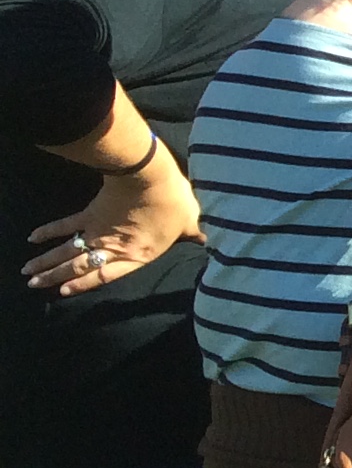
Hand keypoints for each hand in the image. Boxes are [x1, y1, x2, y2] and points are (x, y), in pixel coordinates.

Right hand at [26, 158, 198, 294]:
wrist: (149, 174)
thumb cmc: (173, 200)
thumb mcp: (190, 221)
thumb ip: (195, 234)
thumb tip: (209, 239)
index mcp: (137, 255)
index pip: (105, 276)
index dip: (83, 286)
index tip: (62, 293)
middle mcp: (112, 247)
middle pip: (77, 267)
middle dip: (53, 278)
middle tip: (33, 285)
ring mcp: (98, 230)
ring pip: (65, 251)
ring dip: (44, 262)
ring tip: (26, 273)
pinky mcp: (90, 212)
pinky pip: (65, 225)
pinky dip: (47, 231)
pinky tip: (32, 239)